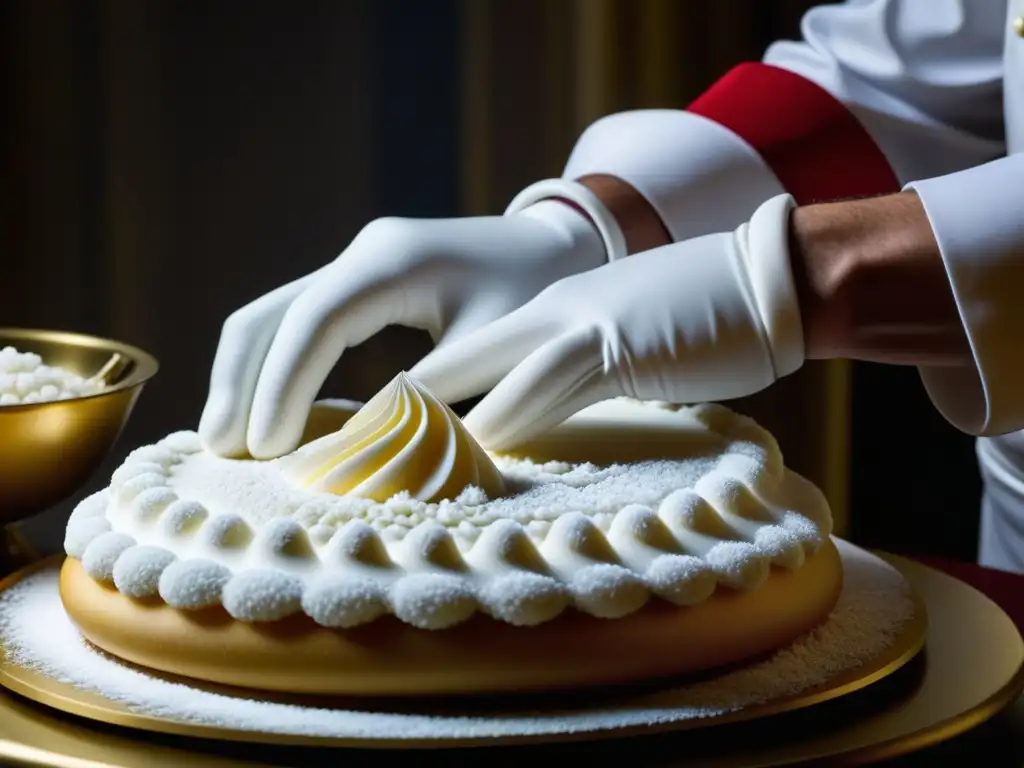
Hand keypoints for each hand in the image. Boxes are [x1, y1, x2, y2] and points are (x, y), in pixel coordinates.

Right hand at [198, 200, 606, 458]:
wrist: (554, 247)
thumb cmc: (537, 295)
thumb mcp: (494, 346)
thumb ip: (434, 388)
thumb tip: (365, 440)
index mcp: (392, 262)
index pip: (314, 322)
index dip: (282, 385)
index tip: (265, 448)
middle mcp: (362, 255)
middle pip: (270, 314)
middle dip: (241, 383)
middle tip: (220, 451)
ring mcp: (354, 265)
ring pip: (271, 316)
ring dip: (245, 377)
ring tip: (227, 441)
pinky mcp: (358, 283)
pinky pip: (295, 323)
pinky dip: (272, 368)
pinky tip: (263, 412)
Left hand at [411, 194, 804, 448]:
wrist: (770, 278)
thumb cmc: (703, 320)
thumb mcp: (628, 349)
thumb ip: (580, 381)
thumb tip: (545, 427)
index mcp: (548, 316)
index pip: (464, 361)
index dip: (415, 401)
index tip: (372, 441)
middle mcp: (550, 314)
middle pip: (454, 360)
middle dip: (398, 407)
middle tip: (347, 445)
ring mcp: (579, 324)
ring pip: (487, 373)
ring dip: (435, 422)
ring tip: (381, 460)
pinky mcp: (616, 345)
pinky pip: (546, 385)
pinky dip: (503, 420)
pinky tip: (467, 448)